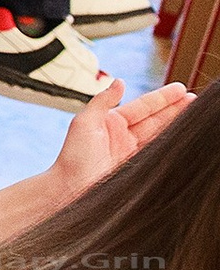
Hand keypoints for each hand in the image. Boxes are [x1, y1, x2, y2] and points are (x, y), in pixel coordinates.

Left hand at [50, 80, 193, 197]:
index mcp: (112, 122)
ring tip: (196, 114)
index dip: (161, 98)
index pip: (142, 106)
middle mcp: (125, 136)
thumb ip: (103, 101)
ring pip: (161, 134)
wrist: (72, 188)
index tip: (180, 89)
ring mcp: (134, 153)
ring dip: (178, 125)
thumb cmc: (74, 155)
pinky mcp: (140, 168)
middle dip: (176, 109)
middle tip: (195, 99)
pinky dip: (173, 146)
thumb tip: (120, 81)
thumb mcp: (84, 122)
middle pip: (156, 119)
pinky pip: (160, 153)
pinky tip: (186, 138)